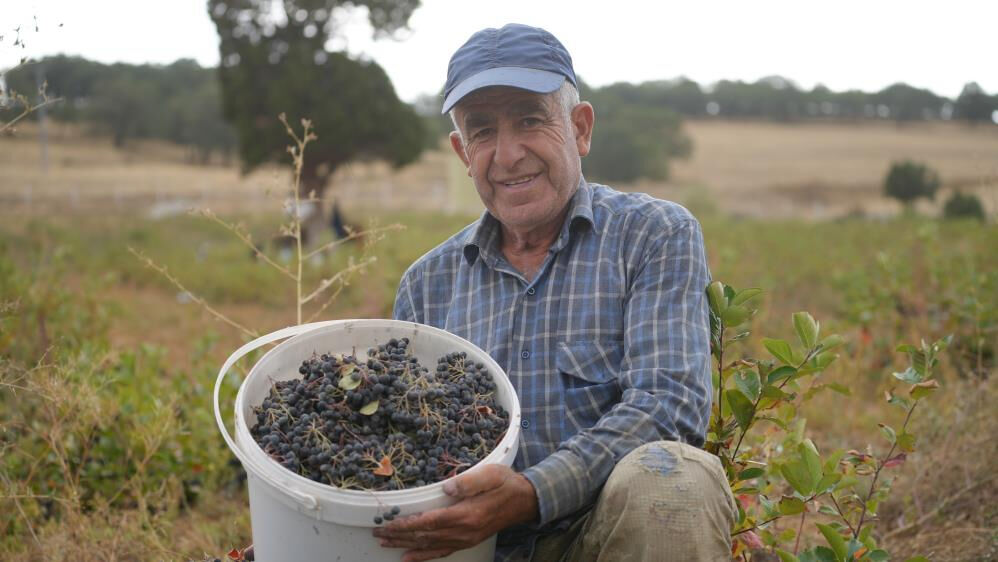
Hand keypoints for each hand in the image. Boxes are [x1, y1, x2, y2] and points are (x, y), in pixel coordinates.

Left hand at [372, 465, 537, 561]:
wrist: (523, 501)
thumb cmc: (505, 483)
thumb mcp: (491, 474)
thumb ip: (469, 481)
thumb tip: (447, 486)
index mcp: (466, 515)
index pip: (429, 522)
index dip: (407, 524)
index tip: (388, 523)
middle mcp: (463, 532)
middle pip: (424, 536)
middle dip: (399, 535)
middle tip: (377, 533)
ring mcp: (465, 540)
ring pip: (429, 546)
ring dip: (405, 545)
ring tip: (385, 544)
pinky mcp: (467, 542)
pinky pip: (441, 552)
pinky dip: (422, 556)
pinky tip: (409, 557)